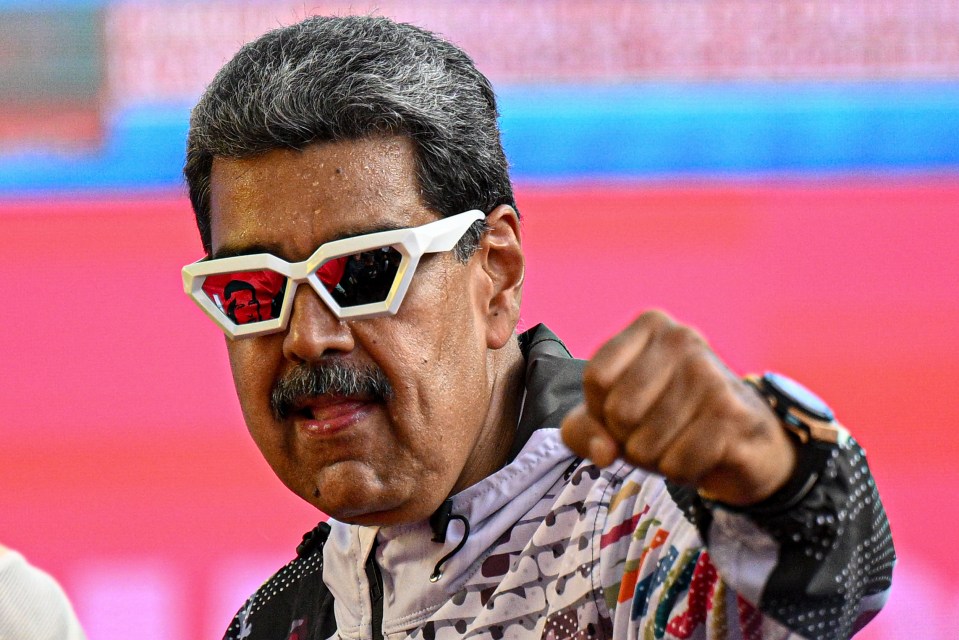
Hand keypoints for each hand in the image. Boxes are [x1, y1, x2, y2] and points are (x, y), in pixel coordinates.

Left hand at [561, 310, 797, 506]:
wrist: (745, 443)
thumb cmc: (667, 421)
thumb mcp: (610, 420)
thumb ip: (583, 431)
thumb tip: (603, 451)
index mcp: (652, 325)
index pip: (596, 378)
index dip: (602, 410)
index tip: (632, 409)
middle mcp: (683, 339)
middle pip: (618, 412)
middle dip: (629, 439)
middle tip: (659, 432)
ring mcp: (711, 374)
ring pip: (644, 444)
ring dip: (656, 460)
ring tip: (682, 443)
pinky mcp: (733, 414)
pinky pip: (676, 464)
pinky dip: (682, 472)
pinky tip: (703, 457)